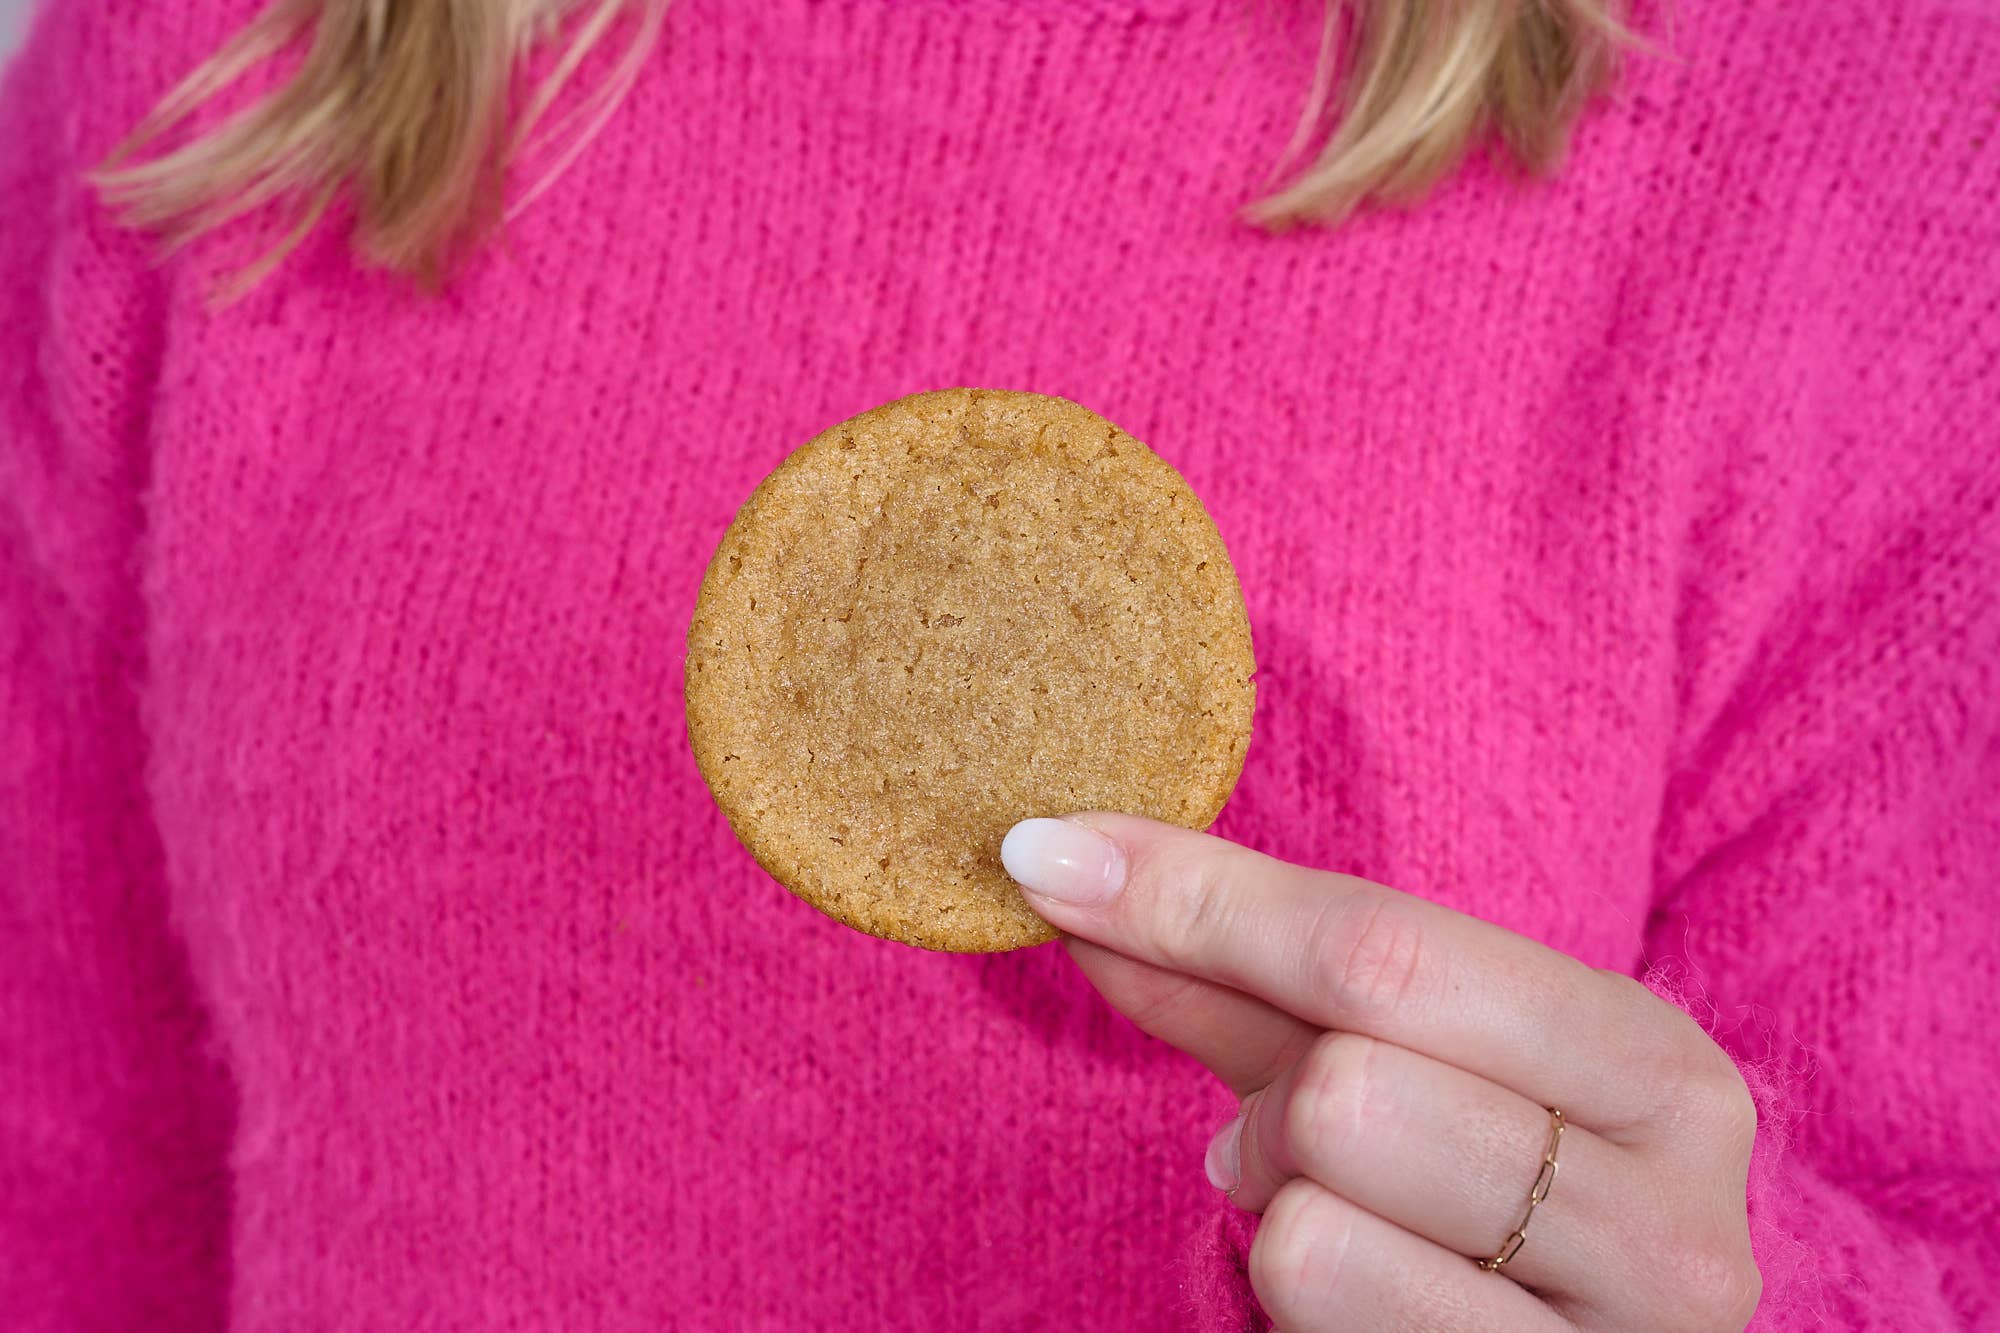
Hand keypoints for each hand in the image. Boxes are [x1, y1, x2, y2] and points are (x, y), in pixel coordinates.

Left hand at [1002, 814, 1760, 1331]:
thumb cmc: (1468, 1193)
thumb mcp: (1391, 1060)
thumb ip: (1239, 972)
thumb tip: (1065, 870)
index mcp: (1661, 1075)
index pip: (1386, 952)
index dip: (1193, 899)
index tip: (1046, 857)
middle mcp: (1678, 1229)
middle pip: (1343, 1092)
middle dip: (1275, 1106)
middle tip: (1303, 1138)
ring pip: (1310, 1227)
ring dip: (1279, 1210)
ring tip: (1343, 1220)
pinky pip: (1311, 1309)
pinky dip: (1293, 1294)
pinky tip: (1362, 1297)